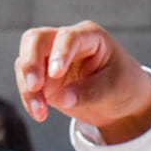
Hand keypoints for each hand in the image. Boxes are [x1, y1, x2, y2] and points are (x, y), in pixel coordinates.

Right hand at [16, 22, 150, 142]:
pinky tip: (40, 114)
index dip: (60, 53)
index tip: (56, 73)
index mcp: (90, 36)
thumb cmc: (125, 85)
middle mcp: (66, 42)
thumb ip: (89, 92)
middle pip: (36, 40)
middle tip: (34, 86)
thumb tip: (59, 98)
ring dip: (28, 88)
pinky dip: (29, 99)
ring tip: (40, 111)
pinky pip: (27, 83)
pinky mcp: (43, 77)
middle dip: (31, 62)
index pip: (68, 37)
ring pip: (25, 62)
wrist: (123, 101)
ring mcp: (51, 58)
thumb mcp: (115, 89)